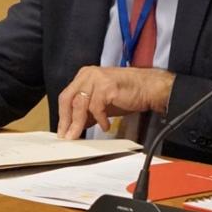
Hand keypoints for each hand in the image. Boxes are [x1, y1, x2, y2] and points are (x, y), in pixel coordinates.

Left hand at [56, 66, 174, 139]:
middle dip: (66, 120)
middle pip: (68, 99)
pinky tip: (105, 126)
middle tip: (67, 136)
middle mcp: (88, 75)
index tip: (62, 131)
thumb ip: (87, 111)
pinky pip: (96, 106)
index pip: (66, 96)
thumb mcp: (102, 104)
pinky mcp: (107, 86)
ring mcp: (97, 79)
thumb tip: (75, 126)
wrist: (149, 88)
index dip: (63, 115)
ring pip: (80, 103)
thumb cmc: (128, 94)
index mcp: (84, 76)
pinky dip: (99, 119)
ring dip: (79, 123)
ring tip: (80, 135)